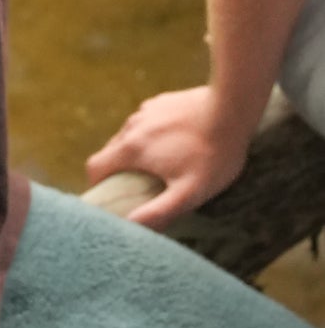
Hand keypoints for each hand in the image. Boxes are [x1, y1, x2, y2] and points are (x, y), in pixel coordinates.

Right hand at [86, 85, 251, 225]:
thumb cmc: (212, 155)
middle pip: (111, 151)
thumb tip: (130, 225)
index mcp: (131, 148)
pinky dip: (153, 135)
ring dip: (137, 151)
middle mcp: (131, 126)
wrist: (232, 108)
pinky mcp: (162, 101)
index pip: (95, 167)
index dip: (96, 184)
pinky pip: (147, 122)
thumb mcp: (188, 193)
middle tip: (140, 185)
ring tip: (164, 163)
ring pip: (130, 135)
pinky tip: (178, 141)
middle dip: (119, 169)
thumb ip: (158, 212)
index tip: (109, 195)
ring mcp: (146, 110)